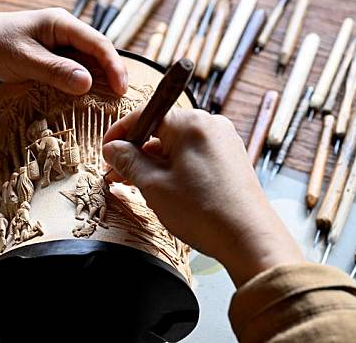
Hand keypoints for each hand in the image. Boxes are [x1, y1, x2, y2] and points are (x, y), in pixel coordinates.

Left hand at [0, 8, 127, 94]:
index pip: (98, 43)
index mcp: (61, 23)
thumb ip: (55, 70)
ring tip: (111, 104)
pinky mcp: (52, 58)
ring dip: (99, 81)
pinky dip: (82, 84)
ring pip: (87, 63)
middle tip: (122, 101)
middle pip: (97, 53)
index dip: (114, 66)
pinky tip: (87, 100)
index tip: (122, 89)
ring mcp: (59, 45)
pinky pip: (74, 70)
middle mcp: (64, 31)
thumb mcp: (24, 59)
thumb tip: (87, 83)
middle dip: (112, 74)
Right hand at [102, 108, 303, 286]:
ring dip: (155, 162)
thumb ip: (128, 161)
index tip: (106, 152)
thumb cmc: (203, 211)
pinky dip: (175, 167)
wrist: (250, 239)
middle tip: (118, 175)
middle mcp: (211, 125)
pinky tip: (166, 189)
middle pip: (161, 130)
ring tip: (140, 187)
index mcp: (191, 123)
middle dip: (137, 151)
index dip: (120, 133)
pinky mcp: (231, 158)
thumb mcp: (153, 185)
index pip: (145, 116)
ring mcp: (224, 141)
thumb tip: (112, 149)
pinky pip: (194, 154)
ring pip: (177, 144)